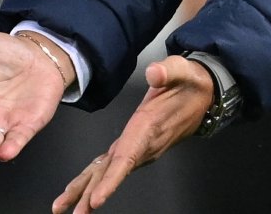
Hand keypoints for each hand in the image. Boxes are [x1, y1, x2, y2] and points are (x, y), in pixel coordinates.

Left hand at [53, 55, 213, 212]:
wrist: (205, 96)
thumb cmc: (190, 84)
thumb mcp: (182, 70)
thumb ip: (168, 71)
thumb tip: (154, 73)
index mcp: (149, 127)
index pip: (128, 158)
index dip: (112, 180)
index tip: (97, 199)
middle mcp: (143, 144)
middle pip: (112, 172)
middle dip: (89, 193)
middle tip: (68, 210)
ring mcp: (140, 148)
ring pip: (109, 172)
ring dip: (87, 190)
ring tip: (65, 207)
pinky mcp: (136, 146)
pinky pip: (112, 166)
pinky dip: (95, 179)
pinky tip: (81, 190)